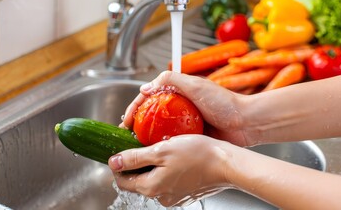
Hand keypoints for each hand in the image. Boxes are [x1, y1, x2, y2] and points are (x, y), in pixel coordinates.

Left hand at [108, 135, 233, 206]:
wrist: (227, 165)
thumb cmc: (198, 154)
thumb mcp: (161, 151)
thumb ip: (135, 158)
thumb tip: (114, 162)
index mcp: (150, 187)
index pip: (121, 180)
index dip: (119, 163)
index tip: (122, 148)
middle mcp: (160, 196)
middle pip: (137, 180)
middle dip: (136, 163)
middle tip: (142, 143)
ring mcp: (173, 196)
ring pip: (153, 179)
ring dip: (152, 165)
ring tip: (160, 147)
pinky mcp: (185, 192)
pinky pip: (168, 180)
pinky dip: (166, 169)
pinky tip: (175, 156)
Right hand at [121, 71, 249, 145]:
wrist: (246, 124)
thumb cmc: (224, 103)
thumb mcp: (196, 85)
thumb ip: (172, 79)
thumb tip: (145, 86)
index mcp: (178, 94)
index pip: (149, 98)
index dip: (134, 108)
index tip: (125, 119)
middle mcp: (178, 109)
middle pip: (150, 116)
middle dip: (136, 125)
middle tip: (125, 136)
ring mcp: (184, 126)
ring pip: (158, 131)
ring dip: (145, 138)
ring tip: (133, 148)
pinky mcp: (190, 139)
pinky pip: (171, 144)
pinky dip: (160, 148)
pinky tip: (152, 155)